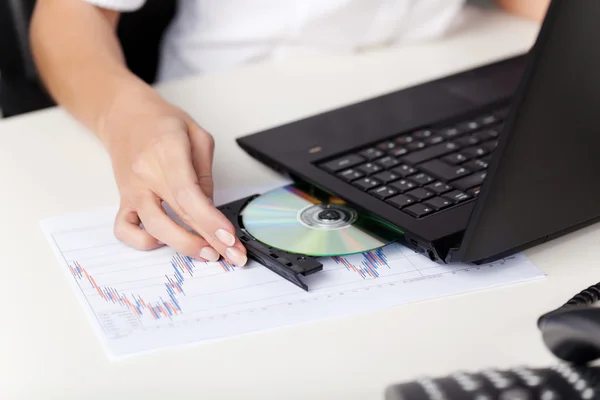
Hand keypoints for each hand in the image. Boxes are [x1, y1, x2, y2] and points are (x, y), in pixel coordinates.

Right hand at [100, 90, 247, 266]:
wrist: (123, 115)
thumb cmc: (162, 123)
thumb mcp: (197, 136)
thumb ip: (205, 174)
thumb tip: (210, 208)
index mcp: (166, 152)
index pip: (188, 195)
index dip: (210, 220)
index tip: (230, 237)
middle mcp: (144, 175)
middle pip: (177, 216)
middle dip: (209, 240)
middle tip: (232, 254)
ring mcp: (131, 190)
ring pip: (153, 228)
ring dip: (183, 246)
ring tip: (208, 253)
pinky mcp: (123, 200)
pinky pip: (125, 230)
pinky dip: (144, 242)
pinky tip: (164, 241)